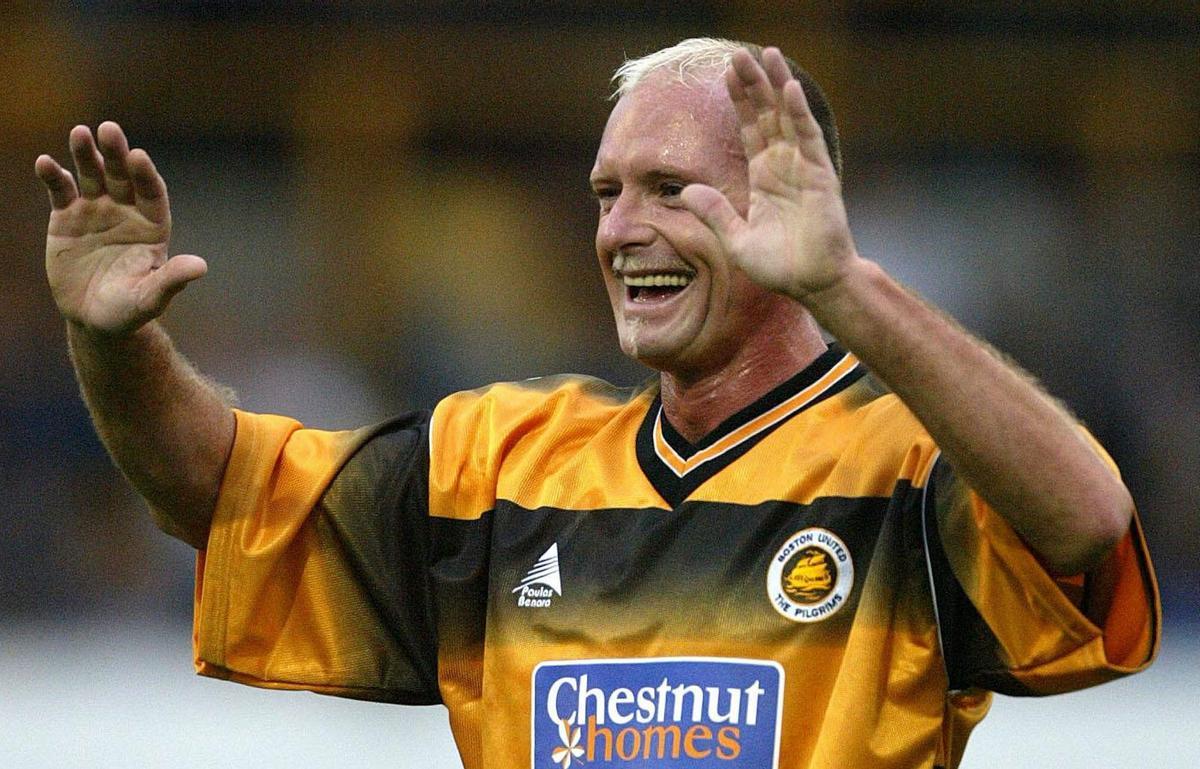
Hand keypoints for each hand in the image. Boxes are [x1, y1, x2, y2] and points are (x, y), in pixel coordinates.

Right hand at [36, 122, 205, 336]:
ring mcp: (96, 210)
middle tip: (109, 129)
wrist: (93, 317)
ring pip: (92, 175)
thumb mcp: (150, 298)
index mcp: (152, 225)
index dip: (146, 174)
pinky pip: (60, 191)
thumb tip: (200, 267)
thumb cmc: (129, 309)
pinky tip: (45, 162)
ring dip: (86, 154)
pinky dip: (53, 176)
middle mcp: (126, 211)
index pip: (152, 193)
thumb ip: (171, 280)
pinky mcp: (66, 217)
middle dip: (116, 153)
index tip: (139, 156)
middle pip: (122, 176)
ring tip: (80, 132)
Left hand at [681, 48, 857, 301]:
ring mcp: (803, 167)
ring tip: (767, 55)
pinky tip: (789, 89)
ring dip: (777, 86)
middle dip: (754, 84)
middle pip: (767, 115)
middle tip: (740, 53)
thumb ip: (714, 213)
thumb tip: (686, 190)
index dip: (739, 102)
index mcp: (765, 177)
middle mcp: (784, 166)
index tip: (726, 75)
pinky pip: (808, 138)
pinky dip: (800, 113)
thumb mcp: (736, 240)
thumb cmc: (780, 267)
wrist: (813, 283)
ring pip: (788, 117)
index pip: (749, 130)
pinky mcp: (819, 175)